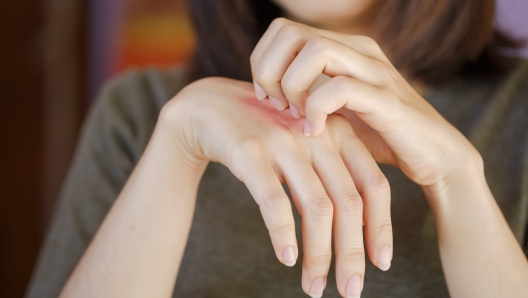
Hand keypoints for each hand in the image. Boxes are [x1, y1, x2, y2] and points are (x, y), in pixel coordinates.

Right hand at [161, 77, 391, 296]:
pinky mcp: (250, 152)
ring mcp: (284, 142)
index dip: (381, 227)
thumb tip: (353, 233)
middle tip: (351, 291)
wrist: (210, 107)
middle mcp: (316, 134)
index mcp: (338, 132)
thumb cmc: (264, 135)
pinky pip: (275, 202)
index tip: (381, 262)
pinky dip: (283, 235)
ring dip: (319, 255)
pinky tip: (287, 258)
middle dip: (352, 254)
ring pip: (316, 208)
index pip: (373, 185)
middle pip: (348, 203)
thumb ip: (327, 178)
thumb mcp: (303, 148)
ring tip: (314, 287)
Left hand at [250, 18, 480, 207]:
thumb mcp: (335, 108)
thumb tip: (265, 93)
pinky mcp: (387, 99)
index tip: (265, 96)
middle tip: (275, 105)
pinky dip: (316, 111)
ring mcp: (374, 71)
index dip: (262, 61)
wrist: (435, 156)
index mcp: (344, 47)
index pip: (283, 30)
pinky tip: (315, 132)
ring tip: (294, 116)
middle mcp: (358, 49)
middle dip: (268, 71)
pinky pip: (339, 89)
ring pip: (315, 51)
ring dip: (291, 86)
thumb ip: (307, 93)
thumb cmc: (378, 135)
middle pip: (291, 32)